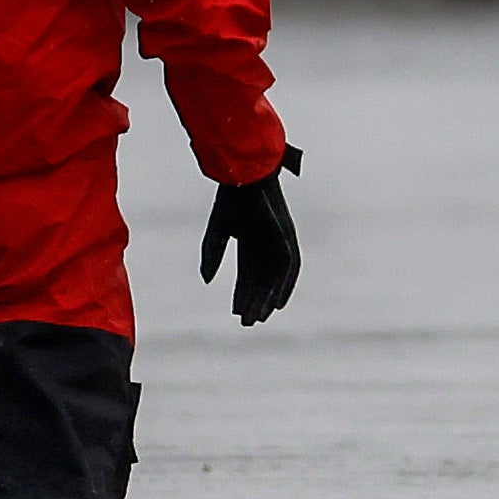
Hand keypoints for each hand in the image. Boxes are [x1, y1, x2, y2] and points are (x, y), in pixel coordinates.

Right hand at [199, 157, 301, 324]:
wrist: (244, 176)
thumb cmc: (230, 200)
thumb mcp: (217, 232)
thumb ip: (212, 256)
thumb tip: (207, 281)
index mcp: (250, 242)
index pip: (247, 275)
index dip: (242, 294)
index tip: (237, 314)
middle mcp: (267, 244)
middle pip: (263, 280)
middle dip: (255, 301)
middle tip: (248, 323)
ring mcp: (280, 240)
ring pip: (277, 276)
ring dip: (269, 297)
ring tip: (260, 316)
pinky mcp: (288, 235)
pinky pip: (291, 266)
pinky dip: (286, 284)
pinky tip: (279, 301)